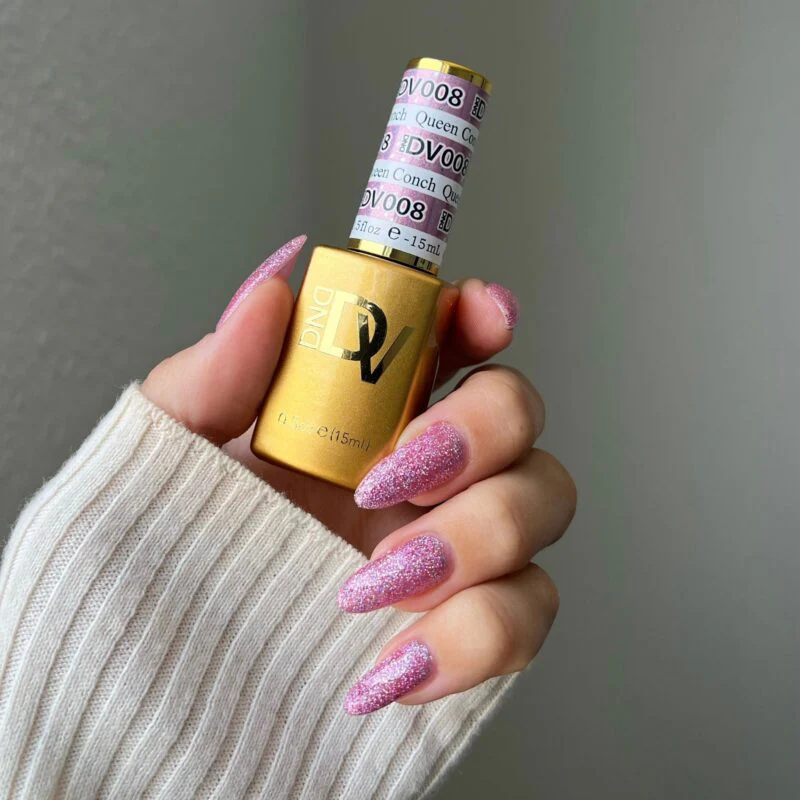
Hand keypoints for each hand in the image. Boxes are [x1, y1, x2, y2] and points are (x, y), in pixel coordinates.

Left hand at [142, 236, 576, 713]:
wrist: (165, 665)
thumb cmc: (170, 546)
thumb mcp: (173, 451)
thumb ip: (218, 371)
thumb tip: (270, 293)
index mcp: (369, 410)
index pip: (456, 338)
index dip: (484, 314)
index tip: (479, 314)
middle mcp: (427, 468)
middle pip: (520, 414)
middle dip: (477, 433)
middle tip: (388, 478)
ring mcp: (459, 546)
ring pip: (542, 507)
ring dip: (472, 541)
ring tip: (363, 587)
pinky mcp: (468, 627)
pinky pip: (523, 618)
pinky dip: (472, 640)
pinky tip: (393, 665)